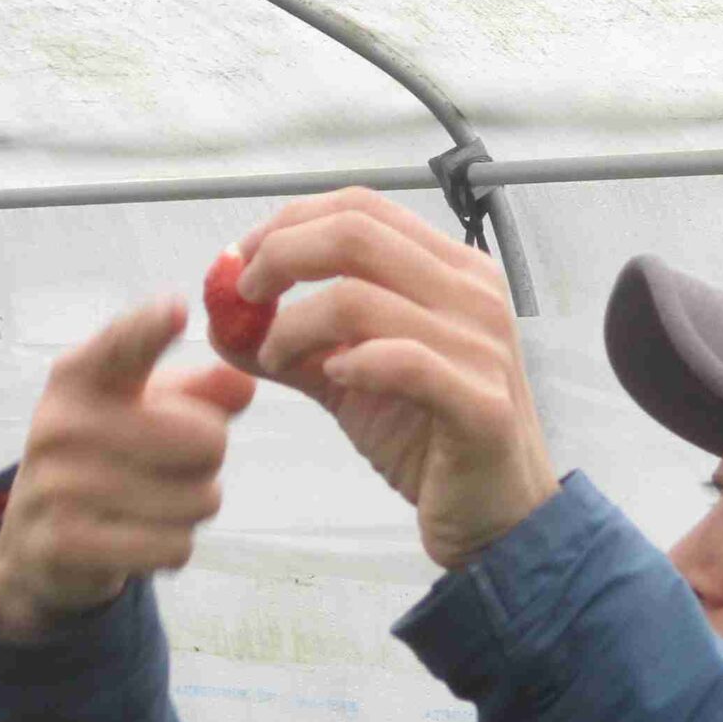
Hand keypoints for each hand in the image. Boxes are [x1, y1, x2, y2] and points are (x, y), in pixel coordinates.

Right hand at [0, 296, 255, 641]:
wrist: (37, 541)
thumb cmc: (109, 456)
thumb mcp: (147, 410)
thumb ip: (200, 392)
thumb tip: (242, 383)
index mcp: (81, 377)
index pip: (122, 345)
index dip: (150, 327)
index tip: (175, 307)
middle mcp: (62, 424)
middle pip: (207, 440)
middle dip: (209, 459)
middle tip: (172, 465)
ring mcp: (58, 485)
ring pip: (197, 500)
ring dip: (192, 508)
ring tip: (151, 503)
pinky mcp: (66, 543)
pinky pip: (173, 546)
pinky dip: (172, 547)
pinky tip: (139, 537)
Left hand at [224, 188, 559, 569]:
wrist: (498, 514)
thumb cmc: (433, 440)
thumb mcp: (352, 379)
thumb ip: (294, 346)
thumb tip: (224, 321)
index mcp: (452, 270)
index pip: (360, 207)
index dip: (289, 222)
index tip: (241, 261)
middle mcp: (473, 294)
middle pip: (355, 233)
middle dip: (278, 257)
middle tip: (243, 298)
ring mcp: (482, 346)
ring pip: (360, 298)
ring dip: (294, 326)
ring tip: (275, 359)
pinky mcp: (480, 404)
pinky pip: (401, 361)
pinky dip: (351, 365)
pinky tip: (333, 380)